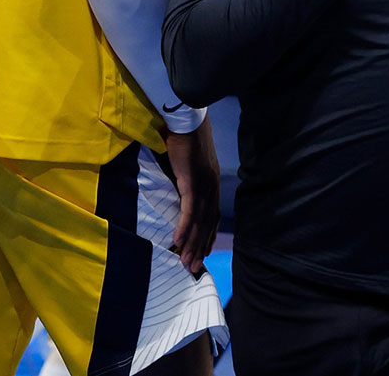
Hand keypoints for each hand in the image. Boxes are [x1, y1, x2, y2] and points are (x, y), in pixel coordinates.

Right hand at [166, 116, 219, 272]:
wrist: (186, 121)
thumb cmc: (183, 141)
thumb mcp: (186, 166)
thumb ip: (184, 181)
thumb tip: (175, 193)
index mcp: (211, 185)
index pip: (212, 216)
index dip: (208, 236)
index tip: (204, 253)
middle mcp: (212, 188)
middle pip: (208, 224)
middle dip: (201, 247)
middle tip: (193, 267)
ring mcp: (204, 186)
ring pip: (200, 221)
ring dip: (193, 243)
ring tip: (186, 262)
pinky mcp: (193, 182)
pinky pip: (189, 210)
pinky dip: (185, 227)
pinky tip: (179, 242)